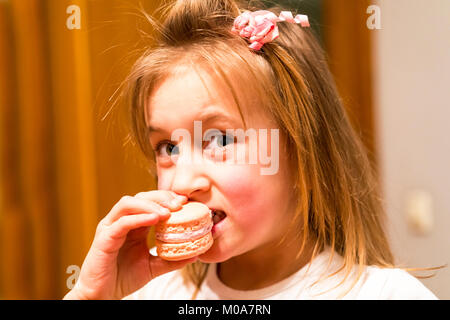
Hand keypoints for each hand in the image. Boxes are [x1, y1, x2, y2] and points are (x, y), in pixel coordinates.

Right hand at [63, 190, 193, 299]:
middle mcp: (120, 221)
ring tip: (167, 212)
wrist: (102, 295)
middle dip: (161, 197)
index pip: (150, 202)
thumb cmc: (123, 278)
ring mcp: (110, 227)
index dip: (167, 199)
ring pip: (128, 203)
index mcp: (133, 225)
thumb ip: (172, 259)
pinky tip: (153, 220)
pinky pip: (121, 222)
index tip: (185, 201)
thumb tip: (195, 254)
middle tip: (179, 203)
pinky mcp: (103, 238)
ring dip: (149, 204)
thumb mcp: (154, 267)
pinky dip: (138, 218)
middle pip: (140, 197)